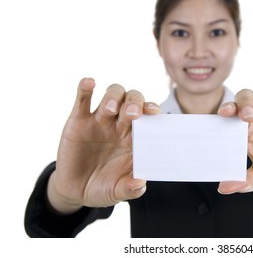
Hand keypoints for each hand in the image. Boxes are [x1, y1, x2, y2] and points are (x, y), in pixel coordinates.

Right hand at [47, 78, 159, 213]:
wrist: (75, 191)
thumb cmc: (103, 188)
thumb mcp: (116, 192)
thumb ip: (130, 189)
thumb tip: (140, 184)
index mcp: (134, 138)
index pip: (148, 117)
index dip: (152, 111)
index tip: (155, 113)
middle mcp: (120, 125)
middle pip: (133, 100)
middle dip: (135, 103)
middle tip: (133, 114)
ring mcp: (100, 120)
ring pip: (112, 95)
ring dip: (114, 97)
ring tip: (111, 109)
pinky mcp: (78, 120)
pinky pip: (82, 99)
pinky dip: (85, 88)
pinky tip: (89, 82)